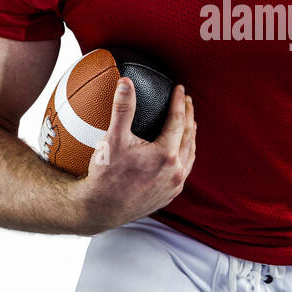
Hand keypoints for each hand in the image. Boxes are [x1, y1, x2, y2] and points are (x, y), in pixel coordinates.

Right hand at [66, 80, 195, 234]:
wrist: (100, 210)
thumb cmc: (105, 175)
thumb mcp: (113, 139)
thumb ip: (123, 109)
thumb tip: (126, 82)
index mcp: (166, 155)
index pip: (178, 120)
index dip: (179, 102)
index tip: (179, 88)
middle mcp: (175, 171)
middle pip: (189, 136)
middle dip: (189, 115)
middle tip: (187, 100)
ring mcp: (174, 185)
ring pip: (190, 154)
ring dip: (190, 136)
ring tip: (189, 123)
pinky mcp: (169, 195)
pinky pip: (184, 170)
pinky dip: (186, 155)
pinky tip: (180, 151)